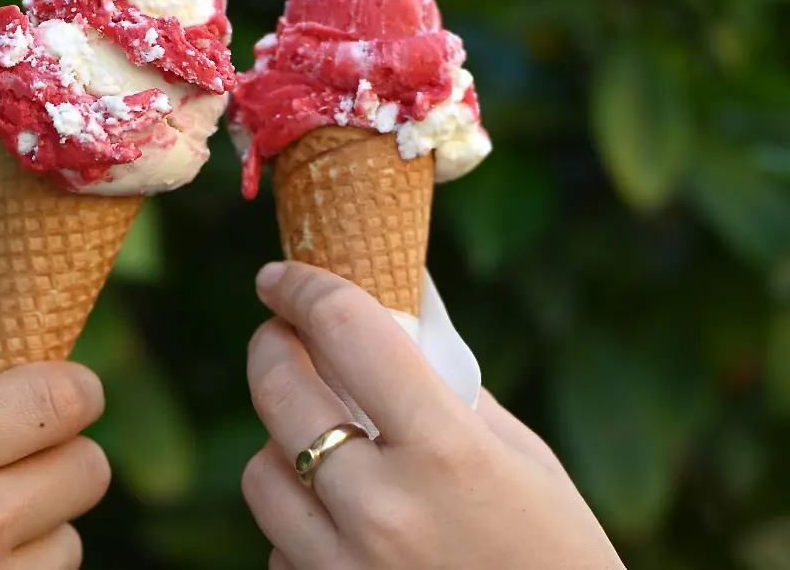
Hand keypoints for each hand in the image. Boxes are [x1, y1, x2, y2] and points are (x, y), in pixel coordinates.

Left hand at [242, 262, 624, 569]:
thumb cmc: (555, 554)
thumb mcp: (519, 458)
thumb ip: (445, 387)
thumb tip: (390, 311)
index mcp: (447, 453)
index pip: (345, 331)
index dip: (303, 288)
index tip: (281, 276)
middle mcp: (384, 510)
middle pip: (278, 393)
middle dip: (271, 348)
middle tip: (282, 337)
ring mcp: (343, 568)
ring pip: (261, 471)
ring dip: (281, 443)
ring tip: (325, 444)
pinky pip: (278, 545)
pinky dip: (299, 523)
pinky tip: (343, 525)